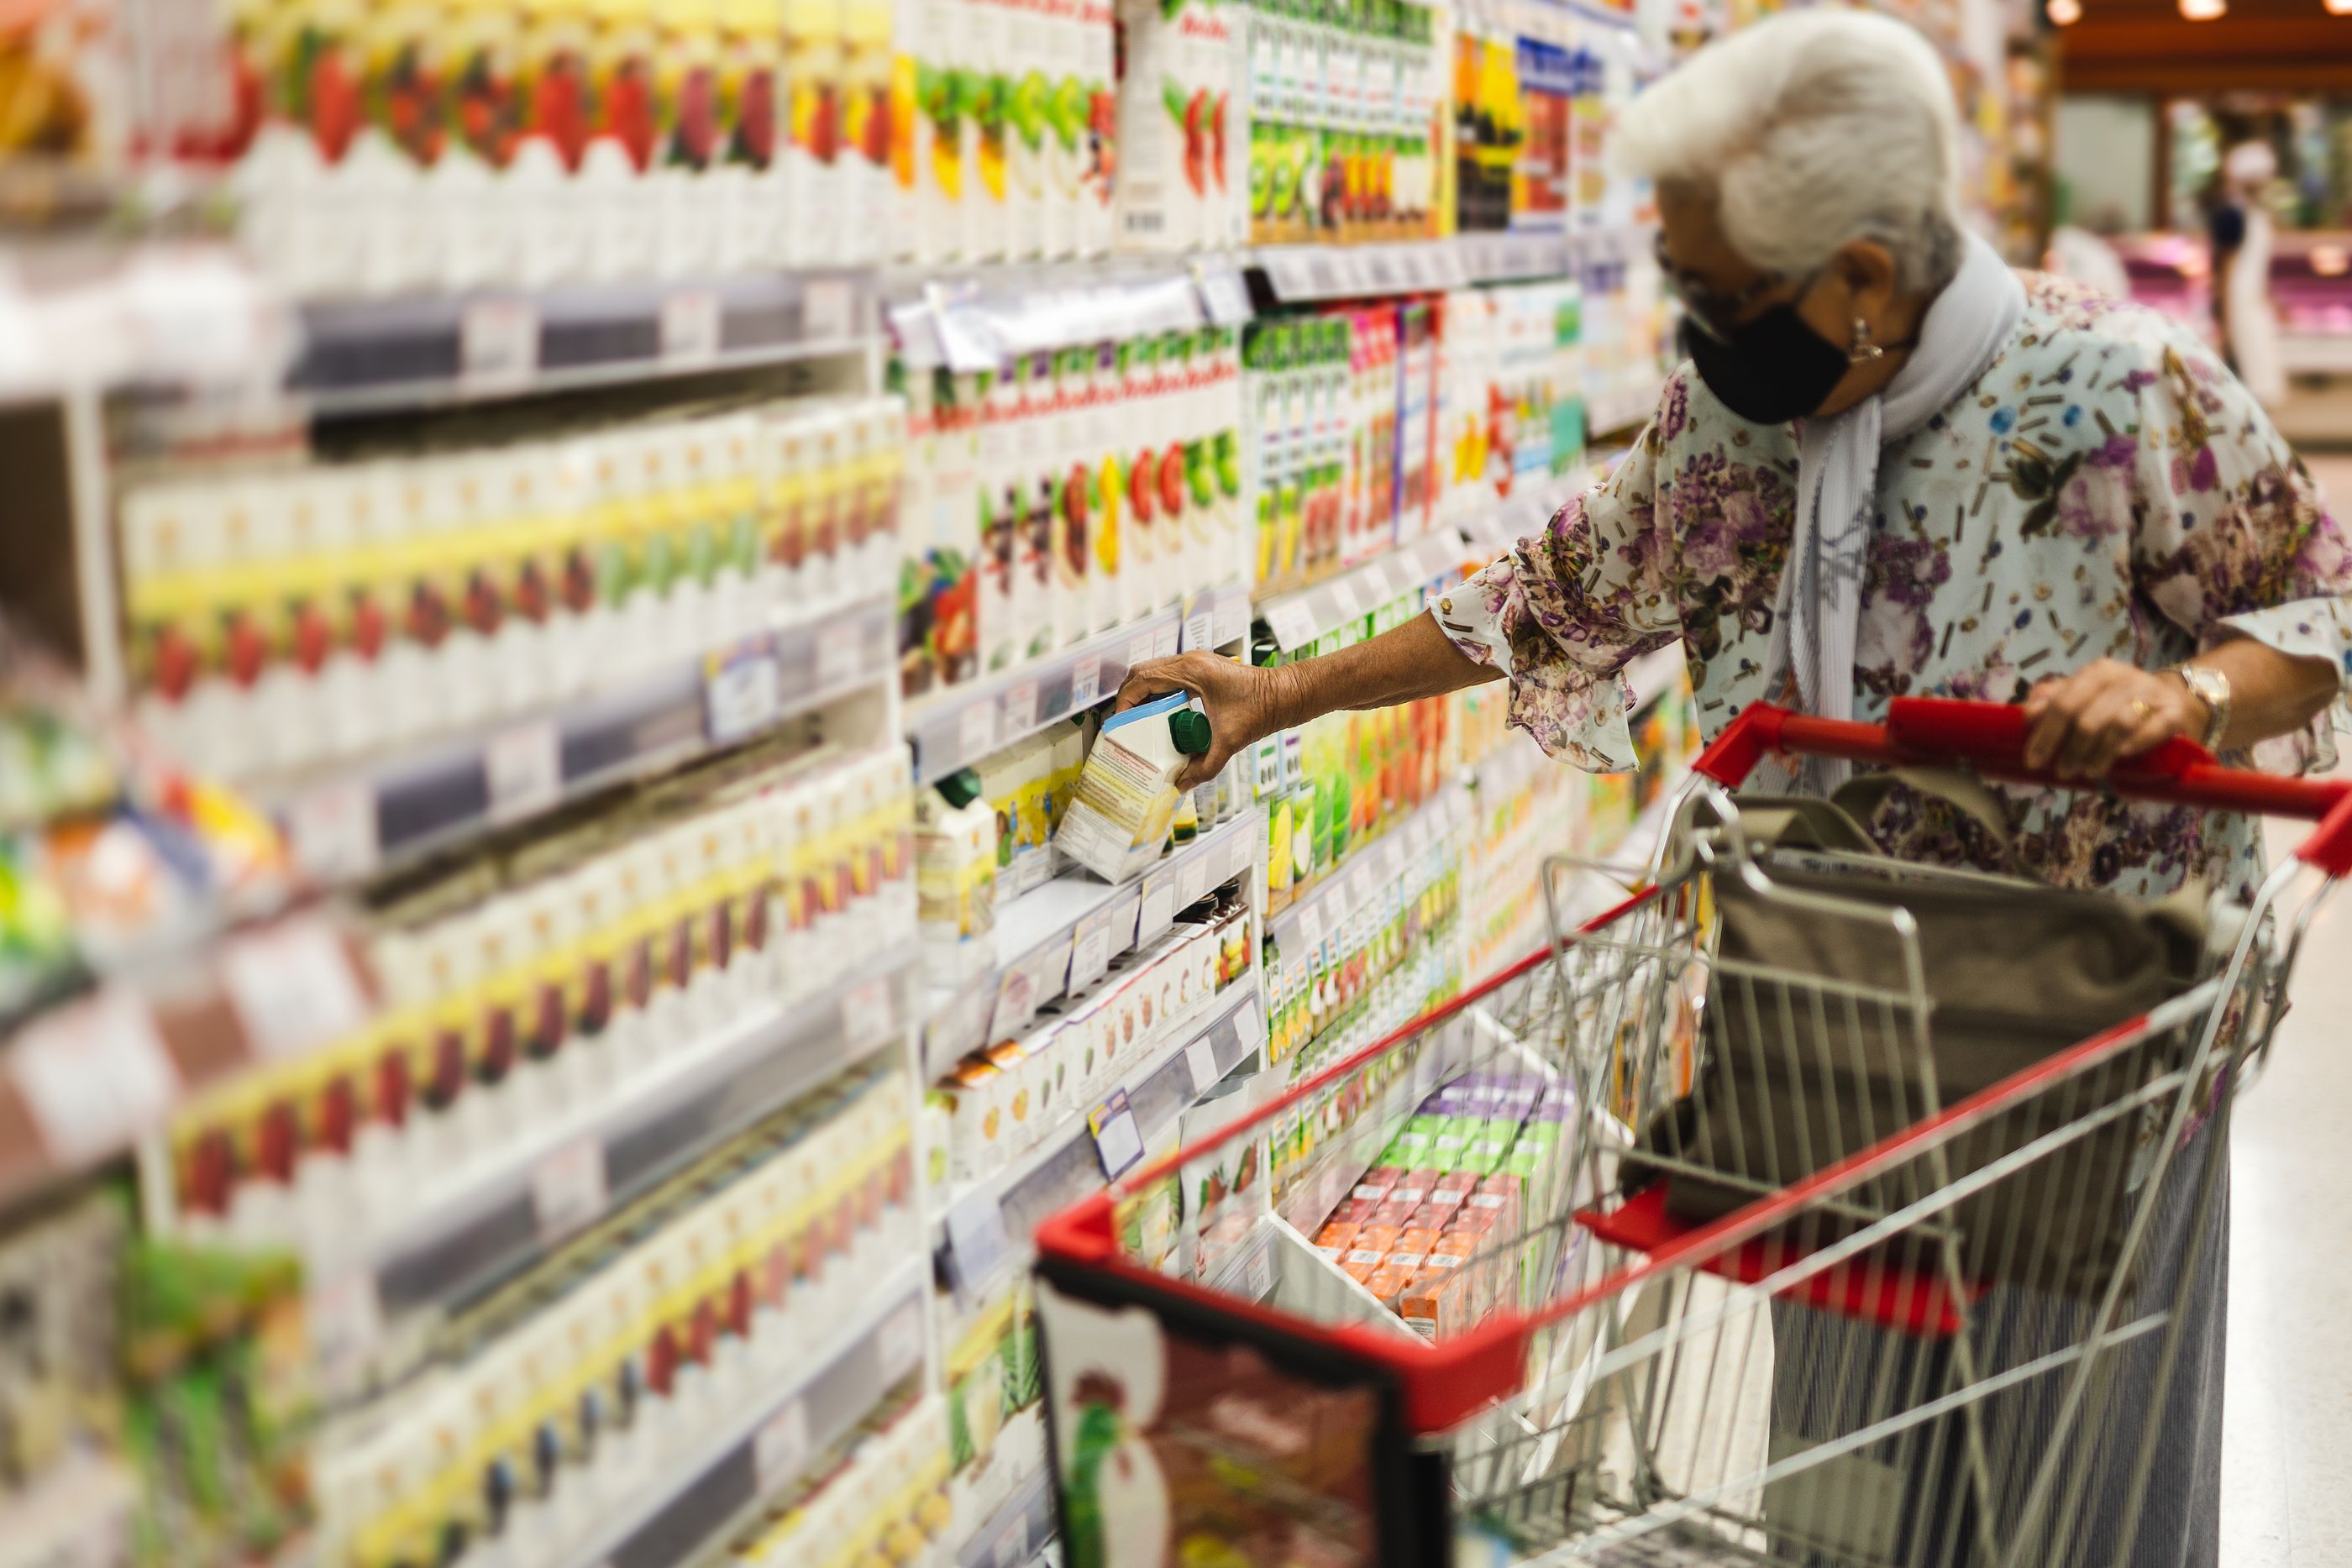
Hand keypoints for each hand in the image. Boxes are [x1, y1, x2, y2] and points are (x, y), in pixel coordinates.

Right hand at [1114, 651, 1284, 789]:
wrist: (1287, 695)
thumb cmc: (1263, 709)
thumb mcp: (1229, 741)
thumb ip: (1204, 767)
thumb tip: (1180, 785)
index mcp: (1191, 670)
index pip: (1143, 678)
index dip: (1125, 699)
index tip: (1121, 721)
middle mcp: (1190, 661)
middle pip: (1143, 671)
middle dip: (1129, 696)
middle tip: (1125, 722)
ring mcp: (1196, 662)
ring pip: (1154, 672)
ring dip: (1143, 693)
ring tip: (1139, 721)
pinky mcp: (1203, 669)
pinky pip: (1169, 676)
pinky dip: (1159, 692)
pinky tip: (1161, 715)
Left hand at [2022, 658, 2208, 780]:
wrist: (2171, 701)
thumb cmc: (2117, 705)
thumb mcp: (2084, 698)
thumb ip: (2054, 703)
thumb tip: (2029, 714)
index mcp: (2096, 673)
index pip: (2063, 703)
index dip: (2045, 734)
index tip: (2033, 761)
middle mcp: (2123, 677)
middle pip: (2088, 717)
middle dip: (2070, 749)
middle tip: (2062, 772)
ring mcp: (2150, 693)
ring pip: (2118, 724)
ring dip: (2099, 752)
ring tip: (2088, 772)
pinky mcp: (2173, 712)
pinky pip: (2153, 728)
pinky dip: (2136, 743)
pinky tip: (2122, 756)